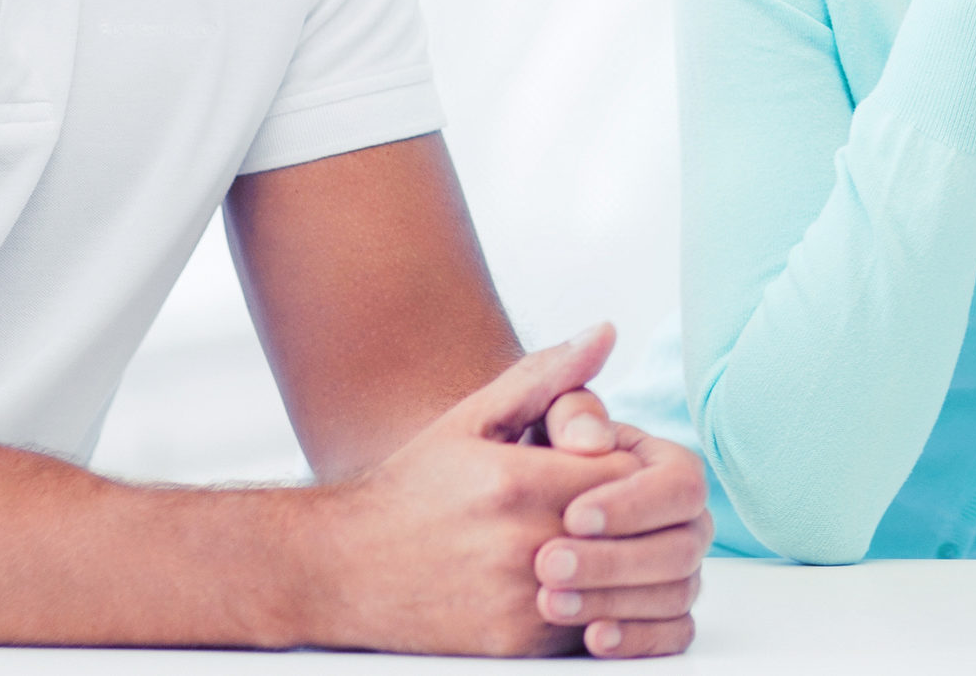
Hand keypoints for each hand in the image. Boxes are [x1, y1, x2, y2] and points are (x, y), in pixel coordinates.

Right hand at [304, 326, 701, 656]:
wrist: (342, 569)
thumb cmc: (414, 488)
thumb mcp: (473, 419)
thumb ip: (547, 376)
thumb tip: (606, 332)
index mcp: (517, 481)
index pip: (629, 473)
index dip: (629, 468)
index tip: (608, 466)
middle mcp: (523, 544)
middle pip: (632, 530)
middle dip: (634, 517)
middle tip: (614, 509)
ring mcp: (522, 601)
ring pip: (622, 584)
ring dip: (624, 565)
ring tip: (599, 544)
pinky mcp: (516, 646)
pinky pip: (593, 626)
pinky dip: (599, 606)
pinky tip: (577, 583)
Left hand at [534, 416, 712, 658]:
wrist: (498, 519)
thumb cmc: (523, 459)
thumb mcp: (534, 421)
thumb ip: (567, 410)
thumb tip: (594, 435)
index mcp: (665, 466)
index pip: (680, 484)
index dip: (631, 504)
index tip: (572, 516)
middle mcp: (684, 521)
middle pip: (682, 547)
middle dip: (615, 560)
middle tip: (548, 565)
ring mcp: (678, 572)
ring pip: (676, 594)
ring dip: (615, 601)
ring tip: (549, 602)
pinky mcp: (663, 617)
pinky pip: (673, 635)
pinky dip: (637, 639)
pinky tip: (592, 637)